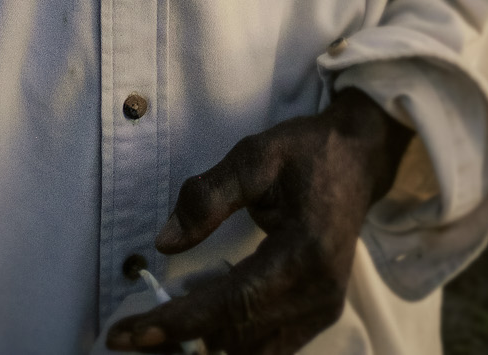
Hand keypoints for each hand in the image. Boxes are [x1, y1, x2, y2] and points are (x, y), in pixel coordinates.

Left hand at [105, 88, 413, 354]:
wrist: (359, 159)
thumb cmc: (308, 152)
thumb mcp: (256, 155)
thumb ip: (209, 195)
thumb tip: (164, 242)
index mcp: (306, 252)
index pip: (233, 303)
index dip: (177, 322)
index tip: (129, 333)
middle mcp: (318, 293)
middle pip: (237, 341)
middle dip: (178, 342)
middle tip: (127, 334)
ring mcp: (321, 310)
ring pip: (250, 352)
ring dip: (201, 345)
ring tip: (157, 328)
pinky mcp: (318, 315)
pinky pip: (266, 346)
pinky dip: (227, 338)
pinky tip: (198, 315)